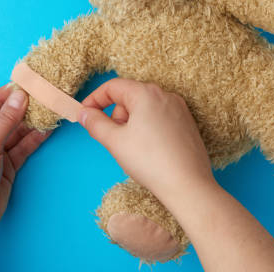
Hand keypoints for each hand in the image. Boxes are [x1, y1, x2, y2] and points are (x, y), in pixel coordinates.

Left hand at [0, 85, 49, 271]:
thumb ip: (5, 120)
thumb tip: (20, 95)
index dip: (11, 92)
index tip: (32, 82)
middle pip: (6, 116)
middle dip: (25, 107)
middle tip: (48, 95)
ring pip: (16, 131)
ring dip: (33, 122)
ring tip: (52, 109)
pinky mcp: (6, 165)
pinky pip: (22, 147)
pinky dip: (34, 139)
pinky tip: (48, 129)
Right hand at [78, 79, 273, 270]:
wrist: (188, 186)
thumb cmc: (151, 162)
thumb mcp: (114, 141)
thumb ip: (95, 123)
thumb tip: (84, 114)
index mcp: (146, 93)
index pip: (112, 86)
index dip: (94, 99)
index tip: (85, 114)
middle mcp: (165, 95)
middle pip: (129, 97)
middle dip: (116, 116)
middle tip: (114, 140)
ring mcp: (179, 109)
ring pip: (144, 108)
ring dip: (131, 123)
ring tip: (134, 149)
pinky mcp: (187, 124)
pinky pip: (159, 118)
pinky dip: (148, 129)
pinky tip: (149, 151)